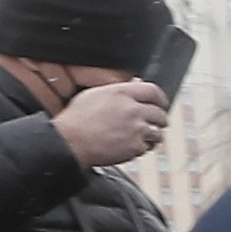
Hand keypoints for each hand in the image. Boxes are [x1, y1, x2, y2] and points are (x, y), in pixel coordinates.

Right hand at [52, 77, 171, 169]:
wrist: (70, 141)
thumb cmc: (76, 119)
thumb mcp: (94, 94)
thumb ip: (118, 89)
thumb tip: (134, 84)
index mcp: (122, 93)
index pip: (153, 91)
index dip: (160, 99)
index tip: (161, 104)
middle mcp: (132, 109)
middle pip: (160, 113)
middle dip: (159, 119)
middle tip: (154, 123)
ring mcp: (135, 129)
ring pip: (157, 132)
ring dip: (152, 135)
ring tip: (143, 137)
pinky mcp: (134, 146)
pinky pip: (147, 147)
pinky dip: (142, 147)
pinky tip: (131, 146)